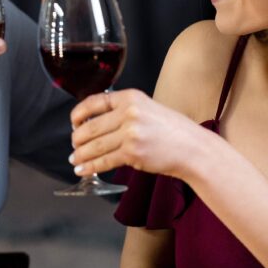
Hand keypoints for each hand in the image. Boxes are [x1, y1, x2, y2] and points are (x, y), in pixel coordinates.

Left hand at [69, 89, 204, 179]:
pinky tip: (83, 170)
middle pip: (90, 127)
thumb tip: (94, 123)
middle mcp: (129, 113)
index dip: (78, 114)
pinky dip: (90, 167)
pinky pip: (104, 161)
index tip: (73, 123)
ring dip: (80, 155)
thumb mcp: (148, 109)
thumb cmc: (172, 130)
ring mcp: (130, 134)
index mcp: (131, 97)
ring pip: (94, 146)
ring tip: (75, 160)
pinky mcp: (133, 153)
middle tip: (74, 146)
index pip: (94, 102)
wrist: (193, 148)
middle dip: (77, 139)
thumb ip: (123, 111)